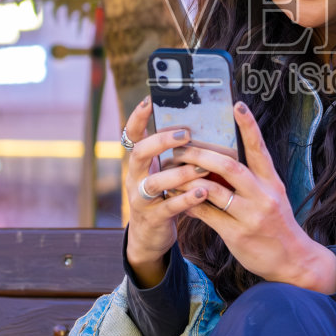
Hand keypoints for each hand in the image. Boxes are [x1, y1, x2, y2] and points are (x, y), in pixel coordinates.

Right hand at [121, 96, 217, 285]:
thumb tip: (200, 126)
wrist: (150, 236)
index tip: (149, 99)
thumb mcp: (164, 173)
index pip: (133, 134)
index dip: (137, 117)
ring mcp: (141, 199)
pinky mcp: (153, 219)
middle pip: (140, 154)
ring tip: (200, 166)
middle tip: (185, 134)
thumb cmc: (164, 196)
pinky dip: (185, 199)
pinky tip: (202, 192)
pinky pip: (168, 207)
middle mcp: (135, 177)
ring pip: (153, 183)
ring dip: (178, 173)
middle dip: (161, 142)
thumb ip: (175, 155)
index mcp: (140, 163)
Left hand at [171, 101, 335, 293]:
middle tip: (180, 145)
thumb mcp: (273, 197)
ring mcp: (250, 215)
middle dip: (201, 154)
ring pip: (212, 189)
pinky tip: (177, 198)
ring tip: (171, 170)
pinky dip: (190, 203)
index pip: (259, 149)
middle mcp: (263, 195)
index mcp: (272, 182)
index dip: (248, 127)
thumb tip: (221, 160)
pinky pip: (206, 214)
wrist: (293, 261)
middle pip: (229, 166)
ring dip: (188, 178)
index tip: (237, 105)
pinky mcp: (237, 234)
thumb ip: (252, 179)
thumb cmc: (278, 224)